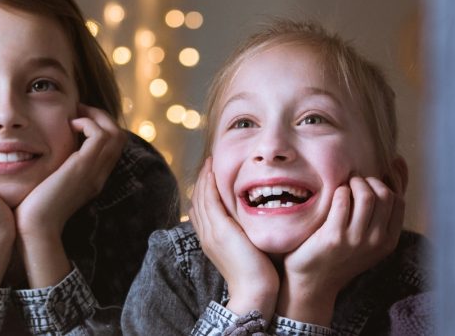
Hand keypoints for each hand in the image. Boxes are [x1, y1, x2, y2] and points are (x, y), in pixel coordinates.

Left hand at [13, 104, 124, 286]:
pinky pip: (100, 135)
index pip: (111, 147)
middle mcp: (98, 175)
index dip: (99, 127)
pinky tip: (70, 125)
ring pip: (114, 133)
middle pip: (119, 137)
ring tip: (75, 114)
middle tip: (78, 110)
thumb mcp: (47, 185)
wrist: (34, 229)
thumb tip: (39, 154)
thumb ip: (52, 170)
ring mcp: (94, 172)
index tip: (76, 118)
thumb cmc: (32, 210)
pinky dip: (88, 123)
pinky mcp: (83, 168)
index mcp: (92, 180)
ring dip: (96, 116)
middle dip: (100, 117)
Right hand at [190, 158, 278, 320]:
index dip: (203, 192)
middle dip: (201, 181)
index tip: (210, 177)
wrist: (254, 292)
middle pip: (197, 201)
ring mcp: (211, 233)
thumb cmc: (257, 277)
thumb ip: (243, 238)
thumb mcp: (246, 253)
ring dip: (204, 178)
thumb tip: (250, 228)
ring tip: (209, 162)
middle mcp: (207, 235)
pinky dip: (209, 185)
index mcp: (211, 240)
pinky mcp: (220, 230)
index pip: (201, 211)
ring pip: (201, 198)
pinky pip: (210, 201)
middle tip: (208, 163)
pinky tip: (212, 172)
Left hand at [277, 176, 404, 325]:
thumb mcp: (368, 237)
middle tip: (353, 183)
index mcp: (388, 241)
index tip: (370, 180)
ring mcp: (356, 240)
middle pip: (384, 195)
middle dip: (368, 181)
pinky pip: (341, 199)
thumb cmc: (339, 253)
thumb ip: (382, 209)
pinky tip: (333, 197)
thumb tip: (398, 164)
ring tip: (344, 187)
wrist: (313, 282)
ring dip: (353, 183)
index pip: (398, 200)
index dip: (384, 183)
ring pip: (366, 195)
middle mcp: (376, 241)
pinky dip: (338, 191)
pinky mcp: (334, 236)